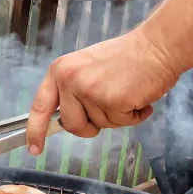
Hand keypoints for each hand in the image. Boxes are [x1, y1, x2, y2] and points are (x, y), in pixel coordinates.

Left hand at [26, 28, 178, 154]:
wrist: (158, 45)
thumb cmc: (126, 58)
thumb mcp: (86, 69)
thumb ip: (72, 94)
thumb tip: (64, 123)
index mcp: (61, 70)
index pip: (40, 107)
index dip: (35, 131)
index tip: (34, 149)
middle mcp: (71, 79)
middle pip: (73, 126)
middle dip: (91, 126)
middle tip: (109, 104)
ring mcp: (90, 90)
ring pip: (100, 126)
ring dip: (118, 116)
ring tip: (126, 91)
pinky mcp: (112, 100)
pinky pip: (121, 123)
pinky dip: (134, 116)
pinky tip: (138, 96)